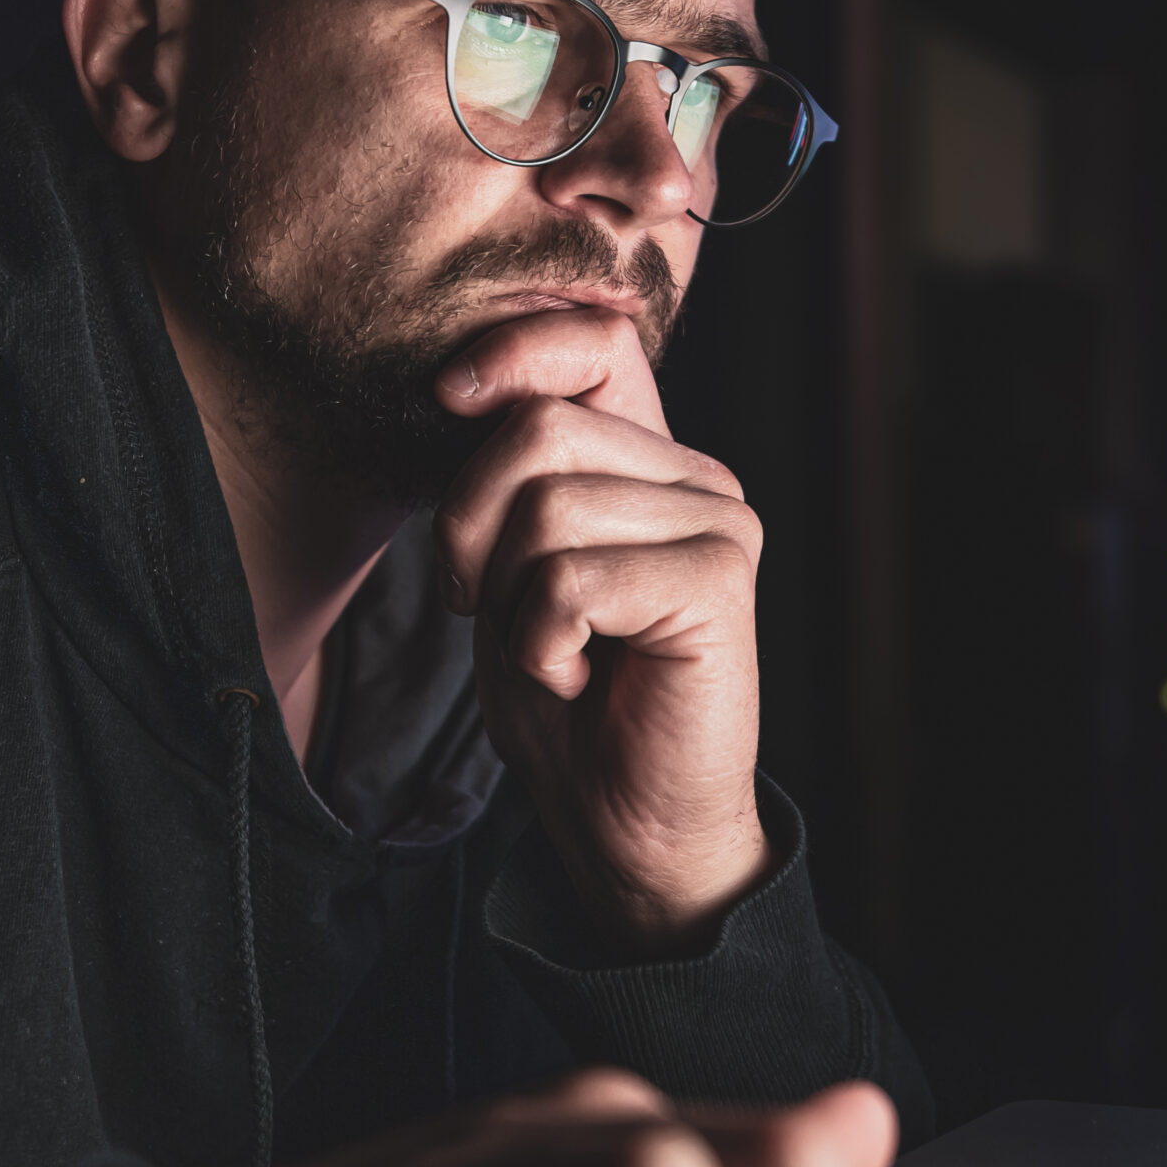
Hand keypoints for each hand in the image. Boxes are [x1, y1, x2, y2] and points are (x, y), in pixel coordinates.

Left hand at [430, 307, 764, 950]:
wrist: (626, 824)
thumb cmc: (565, 701)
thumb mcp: (506, 570)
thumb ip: (503, 478)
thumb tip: (461, 386)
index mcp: (650, 459)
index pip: (591, 342)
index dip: (511, 351)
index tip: (448, 399)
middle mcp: (697, 476)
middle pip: (536, 430)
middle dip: (474, 528)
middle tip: (501, 612)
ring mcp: (719, 523)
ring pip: (546, 507)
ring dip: (513, 603)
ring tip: (555, 653)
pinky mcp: (718, 581)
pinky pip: (571, 579)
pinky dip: (542, 642)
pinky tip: (581, 677)